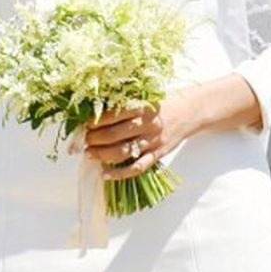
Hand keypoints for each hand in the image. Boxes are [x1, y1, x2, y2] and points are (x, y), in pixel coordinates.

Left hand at [80, 76, 261, 180]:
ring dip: (103, 155)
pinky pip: (137, 167)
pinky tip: (105, 174)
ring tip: (89, 154)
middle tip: (82, 140)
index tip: (82, 123)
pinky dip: (120, 173)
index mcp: (142, 107)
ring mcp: (153, 141)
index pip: (114, 114)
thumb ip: (123, 104)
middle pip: (115, 134)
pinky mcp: (158, 154)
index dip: (96, 121)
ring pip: (124, 151)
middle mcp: (147, 124)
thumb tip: (94, 109)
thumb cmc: (160, 103)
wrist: (189, 112)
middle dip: (95, 138)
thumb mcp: (144, 97)